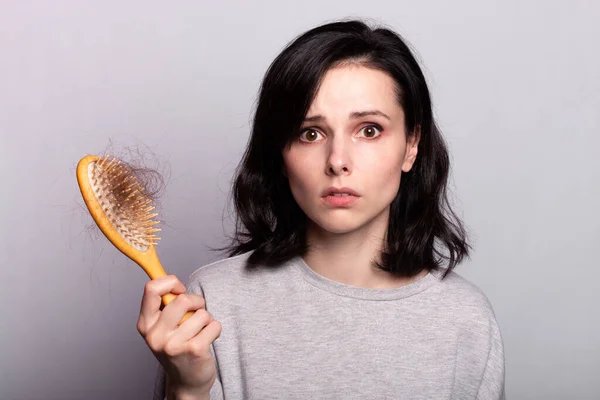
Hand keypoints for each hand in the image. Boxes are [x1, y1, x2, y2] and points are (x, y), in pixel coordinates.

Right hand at [137, 275, 221, 394]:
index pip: (151, 289)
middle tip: (195, 313)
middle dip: (196, 302)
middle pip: (182, 299)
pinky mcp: (194, 351)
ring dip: (206, 320)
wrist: (187, 382)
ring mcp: (174, 345)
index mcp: (145, 324)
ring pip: (202, 313)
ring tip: (199, 332)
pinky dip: (215, 329)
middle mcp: (155, 335)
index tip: (180, 288)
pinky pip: (214, 325)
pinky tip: (206, 341)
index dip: (170, 282)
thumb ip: (164, 305)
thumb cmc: (177, 348)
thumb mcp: (162, 327)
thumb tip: (170, 278)